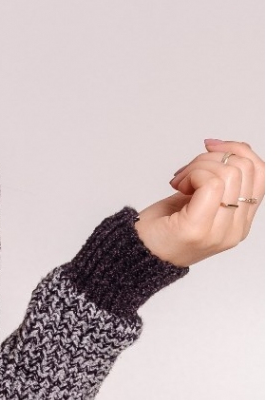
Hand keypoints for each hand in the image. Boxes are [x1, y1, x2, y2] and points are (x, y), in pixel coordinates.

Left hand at [134, 138, 264, 266]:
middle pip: (246, 168)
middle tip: (187, 173)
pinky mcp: (198, 228)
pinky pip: (212, 183)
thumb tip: (231, 149)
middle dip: (212, 158)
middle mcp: (236, 229)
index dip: (238, 150)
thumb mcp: (199, 199)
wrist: (137, 253)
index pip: (262, 174)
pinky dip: (192, 174)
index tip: (211, 146)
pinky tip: (178, 186)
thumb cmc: (163, 226)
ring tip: (181, 182)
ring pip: (230, 172)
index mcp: (240, 222)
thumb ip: (221, 181)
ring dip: (198, 166)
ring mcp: (220, 232)